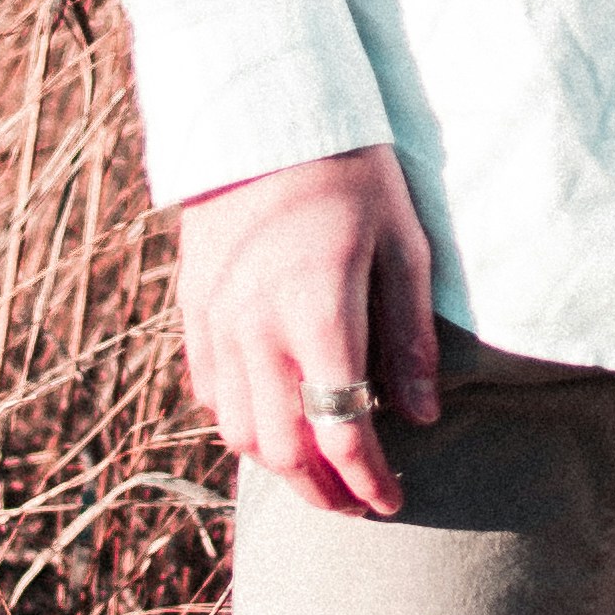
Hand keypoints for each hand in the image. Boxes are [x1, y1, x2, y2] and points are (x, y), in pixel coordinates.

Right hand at [173, 146, 440, 516]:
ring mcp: (217, 324)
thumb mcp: (403, 245)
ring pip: (237, 432)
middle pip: (282, 450)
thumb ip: (408, 338)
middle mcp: (257, 331)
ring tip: (320, 470)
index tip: (394, 500)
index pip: (342, 433)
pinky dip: (241, 424)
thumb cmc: (350, 173)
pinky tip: (275, 419)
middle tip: (358, 503)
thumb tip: (421, 416)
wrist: (261, 112)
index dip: (369, 480)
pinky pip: (209, 393)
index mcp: (318, 316)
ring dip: (280, 465)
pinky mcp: (193, 310)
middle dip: (322, 492)